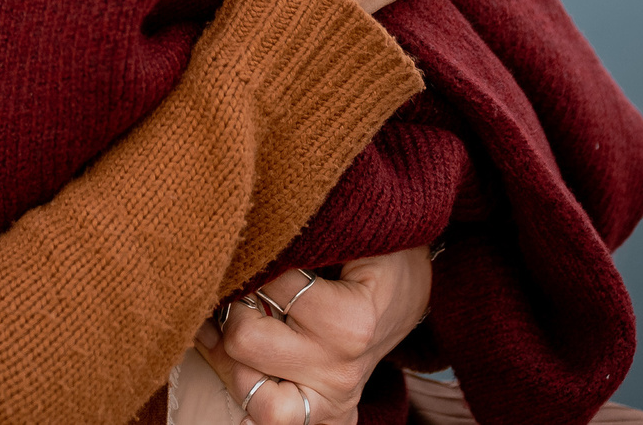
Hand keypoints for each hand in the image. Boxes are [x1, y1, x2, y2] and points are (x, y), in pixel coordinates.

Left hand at [192, 249, 434, 424]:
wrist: (412, 290)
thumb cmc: (377, 255)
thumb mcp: (352, 236)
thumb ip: (304, 239)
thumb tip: (248, 245)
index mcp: (350, 322)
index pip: (269, 285)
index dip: (255, 259)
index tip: (260, 251)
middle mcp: (340, 370)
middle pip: (246, 342)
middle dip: (232, 309)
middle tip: (241, 291)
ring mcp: (334, 400)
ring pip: (253, 398)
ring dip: (230, 361)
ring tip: (229, 330)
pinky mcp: (328, 416)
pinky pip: (272, 419)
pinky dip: (250, 392)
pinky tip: (242, 363)